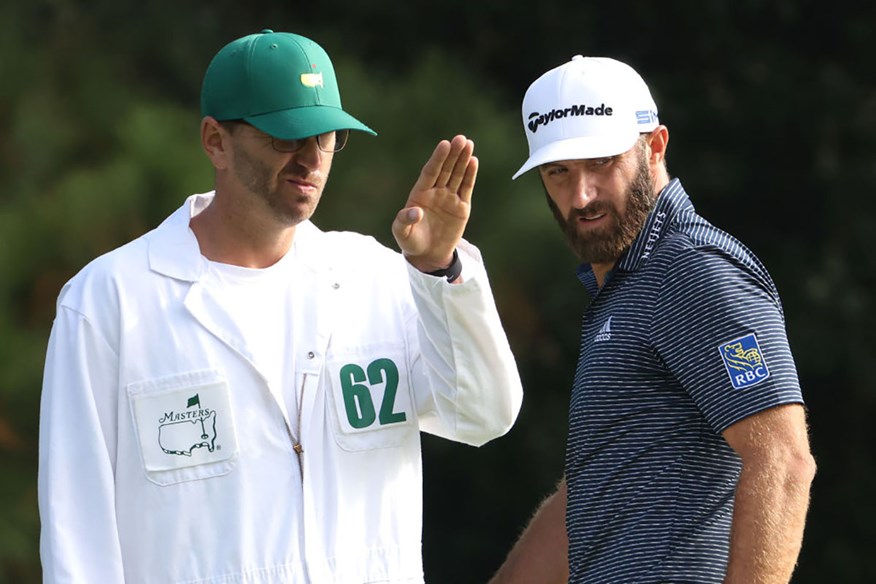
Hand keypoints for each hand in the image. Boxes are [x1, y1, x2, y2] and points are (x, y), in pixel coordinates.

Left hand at [392, 135, 476, 271]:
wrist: (427, 255)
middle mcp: (435, 192)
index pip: (430, 172)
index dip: (437, 158)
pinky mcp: (461, 207)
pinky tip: (473, 161)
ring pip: (457, 175)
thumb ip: (405, 220)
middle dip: (453, 154)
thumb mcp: (401, 233)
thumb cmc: (411, 241)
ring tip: (469, 144)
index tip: (444, 144)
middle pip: (445, 169)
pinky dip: (470, 175)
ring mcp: (449, 198)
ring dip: (463, 160)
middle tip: (460, 138)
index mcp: (420, 193)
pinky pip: (466, 188)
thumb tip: (417, 211)